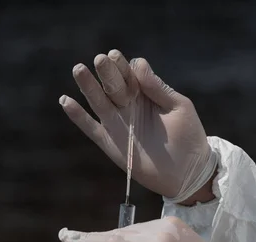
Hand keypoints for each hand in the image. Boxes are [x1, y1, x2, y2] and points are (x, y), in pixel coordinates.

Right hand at [60, 50, 215, 201]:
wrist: (189, 171)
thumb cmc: (189, 136)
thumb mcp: (179, 108)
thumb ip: (159, 89)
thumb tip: (139, 64)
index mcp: (145, 94)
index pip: (129, 74)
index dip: (122, 65)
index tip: (116, 56)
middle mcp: (128, 106)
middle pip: (113, 85)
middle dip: (107, 72)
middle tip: (101, 60)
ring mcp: (118, 124)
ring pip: (99, 102)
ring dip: (88, 86)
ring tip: (79, 69)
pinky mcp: (111, 143)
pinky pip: (91, 128)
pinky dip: (78, 116)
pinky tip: (66, 101)